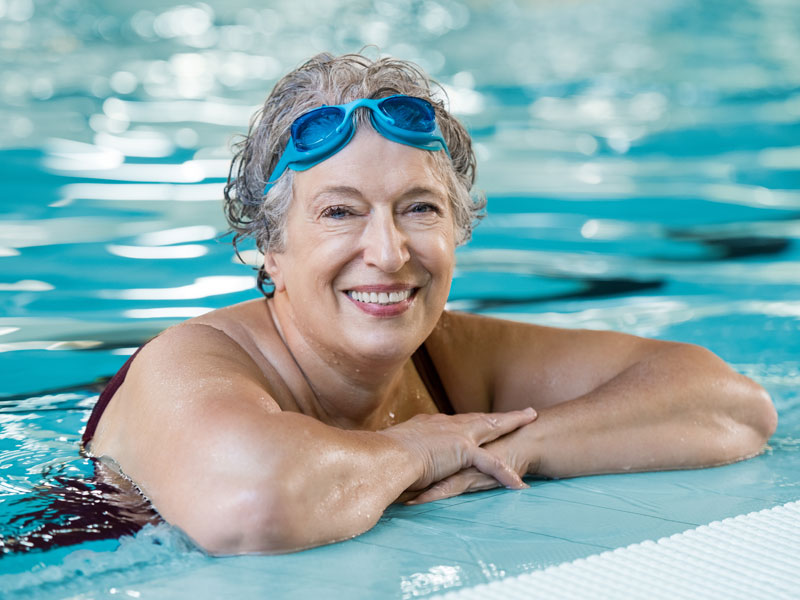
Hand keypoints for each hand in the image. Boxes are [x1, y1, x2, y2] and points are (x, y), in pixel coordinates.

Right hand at [381, 408, 536, 493]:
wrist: (383, 457)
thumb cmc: (381, 458)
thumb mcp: (395, 453)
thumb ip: (404, 456)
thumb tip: (396, 464)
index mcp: (430, 426)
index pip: (458, 422)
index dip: (473, 421)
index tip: (481, 420)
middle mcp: (445, 425)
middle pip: (481, 418)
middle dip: (503, 415)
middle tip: (524, 411)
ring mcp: (456, 434)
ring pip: (492, 427)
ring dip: (513, 423)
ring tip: (532, 419)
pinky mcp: (462, 449)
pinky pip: (491, 463)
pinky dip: (505, 473)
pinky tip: (519, 483)